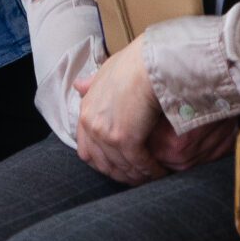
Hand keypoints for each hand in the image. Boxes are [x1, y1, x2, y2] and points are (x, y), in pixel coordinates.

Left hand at [72, 41, 168, 183]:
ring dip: (138, 175)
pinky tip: (162, 172)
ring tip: (152, 178)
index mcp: (85, 111)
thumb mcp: (105, 72)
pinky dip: (151, 171)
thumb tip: (78, 86)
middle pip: (103, 164)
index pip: (86, 151)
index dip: (103, 162)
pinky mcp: (125, 140)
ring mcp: (106, 134)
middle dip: (121, 174)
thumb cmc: (133, 63)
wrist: (149, 62)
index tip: (119, 167)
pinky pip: (138, 164)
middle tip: (138, 178)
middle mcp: (91, 125)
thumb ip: (92, 85)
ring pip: (122, 167)